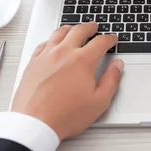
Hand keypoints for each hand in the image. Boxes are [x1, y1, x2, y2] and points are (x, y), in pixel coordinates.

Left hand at [11, 23, 123, 139]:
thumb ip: (111, 80)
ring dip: (71, 28)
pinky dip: (52, 39)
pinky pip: (43, 43)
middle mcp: (64, 53)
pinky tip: (53, 42)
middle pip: (79, 30)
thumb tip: (117, 66)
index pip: (100, 42)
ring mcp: (47, 56)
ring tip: (75, 28)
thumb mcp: (99, 102)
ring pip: (60, 32)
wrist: (35, 123)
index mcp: (83, 60)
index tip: (112, 39)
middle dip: (90, 27)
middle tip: (95, 27)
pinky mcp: (33, 62)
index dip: (109, 39)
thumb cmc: (65, 115)